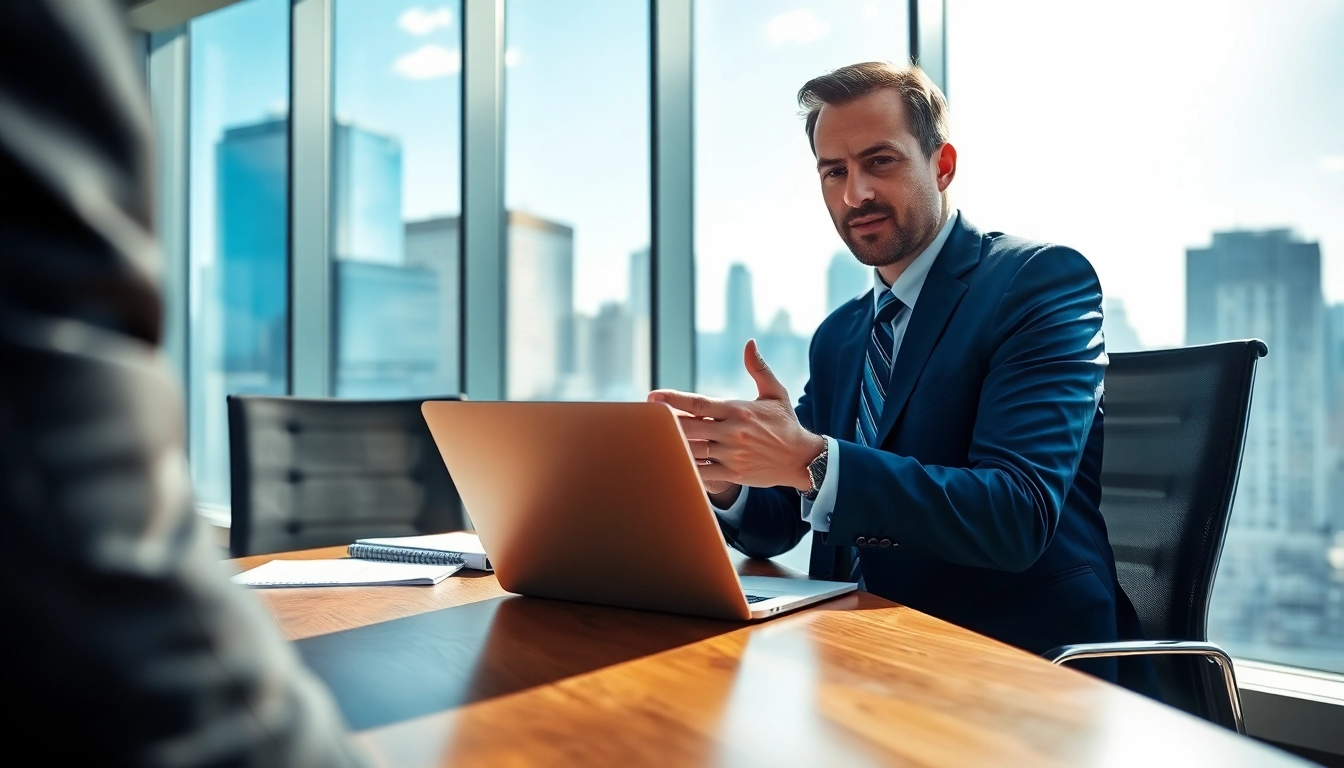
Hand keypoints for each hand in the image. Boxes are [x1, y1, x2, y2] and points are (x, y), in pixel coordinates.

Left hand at [648, 339, 824, 491]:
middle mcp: (732, 431)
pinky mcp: (733, 473)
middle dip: (665, 424)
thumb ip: (759, 368)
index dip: (672, 400)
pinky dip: (686, 467)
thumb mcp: (775, 393)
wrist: (801, 458)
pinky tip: (672, 462)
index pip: (698, 403)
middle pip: (688, 427)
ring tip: (652, 440)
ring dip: (672, 445)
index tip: (652, 397)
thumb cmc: (785, 423)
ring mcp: (732, 454)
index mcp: (737, 409)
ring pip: (692, 450)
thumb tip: (750, 343)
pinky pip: (703, 472)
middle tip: (645, 420)